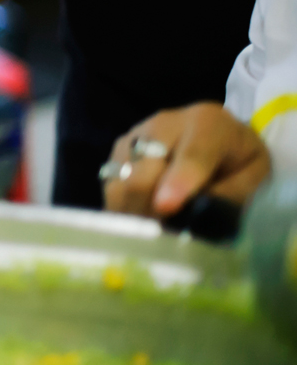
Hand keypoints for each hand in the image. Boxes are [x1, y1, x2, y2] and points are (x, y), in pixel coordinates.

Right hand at [104, 102, 271, 217]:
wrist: (215, 134)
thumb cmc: (236, 158)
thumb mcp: (254, 173)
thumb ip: (233, 193)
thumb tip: (198, 217)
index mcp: (208, 123)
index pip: (192, 154)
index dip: (178, 182)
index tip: (167, 208)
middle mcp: (163, 123)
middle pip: (144, 174)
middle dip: (149, 212)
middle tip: (162, 240)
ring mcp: (134, 135)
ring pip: (121, 183)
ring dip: (133, 214)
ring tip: (150, 233)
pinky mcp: (117, 150)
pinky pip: (111, 187)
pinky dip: (122, 209)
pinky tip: (140, 219)